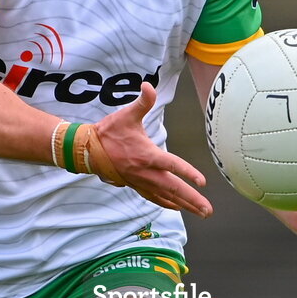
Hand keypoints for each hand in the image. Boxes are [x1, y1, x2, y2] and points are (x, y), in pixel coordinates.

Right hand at [93, 83, 212, 217]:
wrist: (88, 150)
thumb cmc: (109, 132)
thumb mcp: (126, 115)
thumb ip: (142, 102)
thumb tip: (148, 85)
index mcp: (147, 155)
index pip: (172, 165)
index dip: (188, 173)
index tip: (202, 182)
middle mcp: (146, 172)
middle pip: (173, 188)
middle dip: (192, 200)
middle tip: (208, 210)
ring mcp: (141, 181)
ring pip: (166, 197)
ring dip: (184, 205)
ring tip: (200, 212)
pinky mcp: (135, 185)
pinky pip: (154, 198)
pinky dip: (167, 204)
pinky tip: (177, 208)